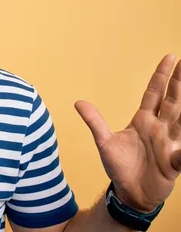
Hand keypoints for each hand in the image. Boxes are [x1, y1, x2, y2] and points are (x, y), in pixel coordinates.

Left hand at [75, 54, 180, 211]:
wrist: (129, 192)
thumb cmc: (119, 166)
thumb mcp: (104, 142)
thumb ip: (94, 121)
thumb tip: (78, 102)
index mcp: (143, 121)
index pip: (154, 93)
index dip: (162, 76)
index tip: (170, 58)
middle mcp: (159, 129)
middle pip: (172, 101)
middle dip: (179, 83)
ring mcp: (169, 144)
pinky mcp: (174, 162)